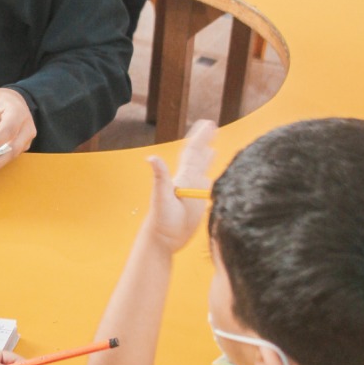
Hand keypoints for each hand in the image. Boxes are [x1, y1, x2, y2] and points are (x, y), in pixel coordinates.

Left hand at [147, 119, 215, 251]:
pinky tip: (211, 176)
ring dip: (207, 158)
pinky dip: (211, 178)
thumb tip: (151, 158)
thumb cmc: (161, 220)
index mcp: (183, 177)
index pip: (193, 152)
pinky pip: (207, 186)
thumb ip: (160, 178)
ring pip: (202, 170)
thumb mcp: (161, 197)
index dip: (201, 138)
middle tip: (212, 126)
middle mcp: (189, 182)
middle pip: (198, 157)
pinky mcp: (198, 204)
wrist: (163, 240)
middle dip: (205, 141)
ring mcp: (193, 192)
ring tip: (213, 148)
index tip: (209, 124)